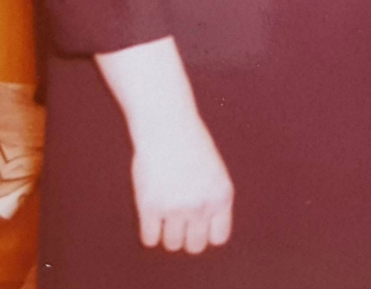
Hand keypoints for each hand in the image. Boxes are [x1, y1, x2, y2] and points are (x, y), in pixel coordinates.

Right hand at [94, 38, 232, 255]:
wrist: (166, 124)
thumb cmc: (189, 146)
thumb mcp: (214, 172)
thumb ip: (212, 202)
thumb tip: (201, 236)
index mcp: (222, 196)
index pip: (218, 238)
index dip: (205, 232)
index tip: (196, 222)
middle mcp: (202, 205)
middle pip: (194, 246)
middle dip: (185, 235)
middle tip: (176, 216)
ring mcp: (176, 207)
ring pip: (171, 244)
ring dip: (166, 232)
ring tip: (164, 208)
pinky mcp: (150, 206)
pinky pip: (149, 239)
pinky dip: (148, 230)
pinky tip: (150, 211)